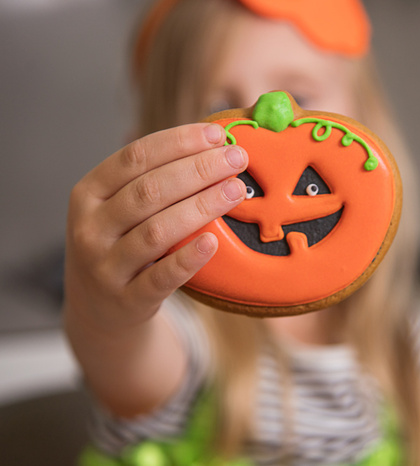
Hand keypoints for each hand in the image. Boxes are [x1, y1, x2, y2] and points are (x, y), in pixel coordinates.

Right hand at [64, 123, 247, 332]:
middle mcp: (91, 228)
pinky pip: (161, 277)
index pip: (135, 157)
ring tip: (236, 191)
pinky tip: (213, 241)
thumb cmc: (120, 245)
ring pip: (156, 231)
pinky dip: (188, 258)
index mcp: (88, 193)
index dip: (178, 142)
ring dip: (201, 207)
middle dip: (198, 170)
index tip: (215, 134)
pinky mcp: (127, 300)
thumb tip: (212, 145)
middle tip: (236, 159)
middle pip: (149, 191)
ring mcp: (105, 266)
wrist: (98, 310)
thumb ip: (153, 179)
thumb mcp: (118, 208)